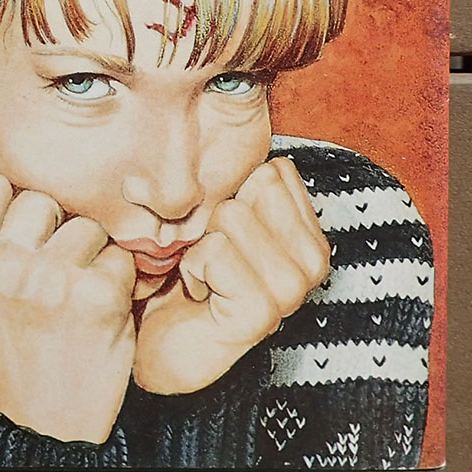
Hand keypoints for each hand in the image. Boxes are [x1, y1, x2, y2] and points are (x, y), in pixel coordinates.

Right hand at [0, 173, 137, 443]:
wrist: (44, 421)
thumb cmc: (16, 345)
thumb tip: (26, 174)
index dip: (15, 209)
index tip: (21, 240)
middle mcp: (0, 264)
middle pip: (42, 199)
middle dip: (54, 230)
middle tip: (50, 275)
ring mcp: (48, 278)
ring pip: (86, 225)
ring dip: (89, 255)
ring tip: (74, 295)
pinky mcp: (96, 295)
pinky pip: (120, 256)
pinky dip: (118, 280)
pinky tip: (99, 310)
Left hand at [133, 157, 328, 394]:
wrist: (160, 335)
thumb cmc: (188, 267)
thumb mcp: (219, 213)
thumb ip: (243, 183)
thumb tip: (240, 136)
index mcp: (309, 233)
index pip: (276, 171)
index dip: (235, 191)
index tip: (226, 229)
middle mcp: (311, 262)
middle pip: (258, 185)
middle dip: (218, 213)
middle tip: (213, 254)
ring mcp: (291, 291)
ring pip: (233, 216)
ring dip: (201, 243)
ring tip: (205, 275)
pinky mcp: (262, 316)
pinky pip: (216, 254)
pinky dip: (193, 268)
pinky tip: (199, 294)